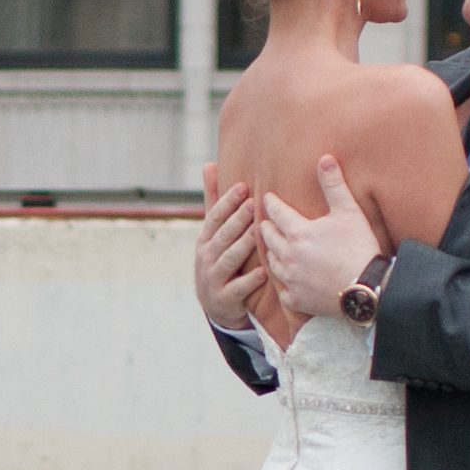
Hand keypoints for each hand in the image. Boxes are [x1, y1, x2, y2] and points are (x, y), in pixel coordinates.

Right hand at [193, 170, 266, 330]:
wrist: (215, 306)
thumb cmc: (218, 259)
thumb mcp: (212, 232)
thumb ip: (213, 200)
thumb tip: (209, 164)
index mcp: (205, 239)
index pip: (215, 216)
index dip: (227, 201)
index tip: (244, 186)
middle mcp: (206, 257)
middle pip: (222, 235)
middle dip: (237, 219)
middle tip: (254, 203)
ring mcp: (214, 279)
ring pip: (229, 259)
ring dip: (243, 245)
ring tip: (259, 232)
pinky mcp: (224, 299)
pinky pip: (237, 289)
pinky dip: (249, 281)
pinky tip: (263, 271)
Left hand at [260, 158, 384, 321]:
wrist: (367, 288)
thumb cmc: (359, 248)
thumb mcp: (349, 211)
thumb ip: (334, 185)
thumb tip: (325, 159)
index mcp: (298, 233)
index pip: (276, 212)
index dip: (271, 203)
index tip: (267, 197)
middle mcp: (288, 256)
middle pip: (268, 237)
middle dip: (267, 227)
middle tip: (266, 222)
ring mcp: (291, 280)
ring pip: (271, 263)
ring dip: (272, 253)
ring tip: (274, 248)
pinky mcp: (297, 300)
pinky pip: (282, 291)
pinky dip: (284, 284)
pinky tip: (286, 281)